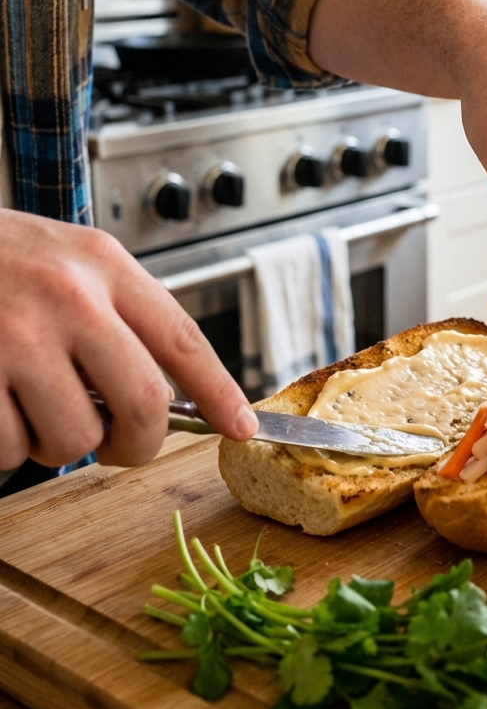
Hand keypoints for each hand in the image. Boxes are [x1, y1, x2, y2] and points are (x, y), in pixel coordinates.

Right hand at [0, 210, 256, 472]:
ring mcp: (16, 336)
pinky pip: (6, 450)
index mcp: (102, 263)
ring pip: (72, 438)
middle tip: (117, 445)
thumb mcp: (68, 258)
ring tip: (29, 405)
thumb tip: (168, 394)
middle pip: (143, 402)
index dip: (220, 391)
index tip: (240, 427)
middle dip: (137, 443)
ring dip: (53, 445)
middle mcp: (67, 297)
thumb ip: (116, 313)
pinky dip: (2, 448)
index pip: (182, 338)